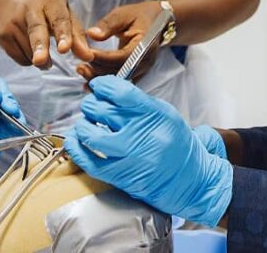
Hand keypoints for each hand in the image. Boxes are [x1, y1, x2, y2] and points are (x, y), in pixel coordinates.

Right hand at [0, 0, 93, 67]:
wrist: (4, 3)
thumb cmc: (42, 9)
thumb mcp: (61, 13)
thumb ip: (76, 34)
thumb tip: (88, 57)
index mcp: (51, 0)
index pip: (59, 18)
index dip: (63, 34)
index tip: (66, 49)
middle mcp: (31, 6)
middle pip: (37, 29)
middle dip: (40, 46)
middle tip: (41, 61)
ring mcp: (14, 19)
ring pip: (30, 51)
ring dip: (40, 59)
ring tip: (42, 53)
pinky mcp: (3, 33)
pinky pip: (20, 57)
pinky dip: (29, 60)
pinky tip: (27, 47)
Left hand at [62, 76, 231, 226]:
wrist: (190, 180)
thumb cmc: (177, 145)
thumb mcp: (165, 113)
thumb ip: (138, 102)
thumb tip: (108, 90)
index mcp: (154, 114)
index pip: (120, 92)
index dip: (103, 86)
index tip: (98, 86)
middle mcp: (140, 134)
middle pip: (101, 111)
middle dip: (91, 105)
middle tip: (91, 106)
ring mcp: (129, 156)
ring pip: (91, 134)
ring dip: (82, 125)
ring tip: (85, 123)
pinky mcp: (120, 176)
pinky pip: (89, 161)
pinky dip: (76, 149)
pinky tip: (75, 141)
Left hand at [77, 1, 162, 81]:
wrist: (156, 23)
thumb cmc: (139, 16)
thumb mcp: (123, 14)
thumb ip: (108, 24)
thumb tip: (91, 34)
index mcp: (145, 45)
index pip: (123, 57)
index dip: (103, 58)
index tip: (86, 55)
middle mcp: (146, 61)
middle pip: (120, 72)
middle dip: (98, 71)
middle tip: (79, 67)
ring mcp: (142, 70)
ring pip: (119, 80)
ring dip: (100, 79)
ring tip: (82, 72)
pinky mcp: (136, 74)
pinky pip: (120, 82)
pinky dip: (106, 82)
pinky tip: (90, 83)